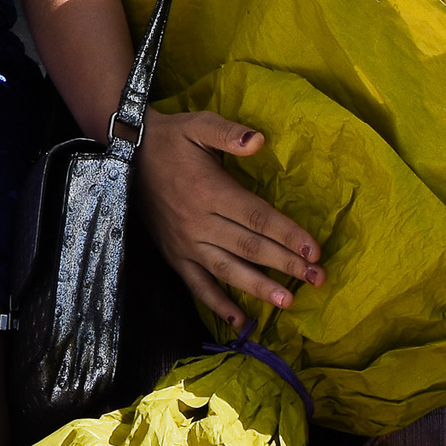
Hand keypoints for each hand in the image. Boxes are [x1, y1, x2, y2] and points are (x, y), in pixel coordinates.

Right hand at [138, 110, 322, 330]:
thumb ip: (229, 133)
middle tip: (317, 278)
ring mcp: (185, 243)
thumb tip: (259, 141)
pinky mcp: (174, 255)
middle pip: (249, 247)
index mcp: (209, 191)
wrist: (128, 153)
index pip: (256, 217)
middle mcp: (198, 222)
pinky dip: (217, 304)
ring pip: (227, 270)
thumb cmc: (171, 138)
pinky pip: (197, 285)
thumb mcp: (199, 124)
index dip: (287, 235)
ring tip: (287, 301)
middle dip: (285, 264)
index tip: (315, 250)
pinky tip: (239, 321)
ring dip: (258, 287)